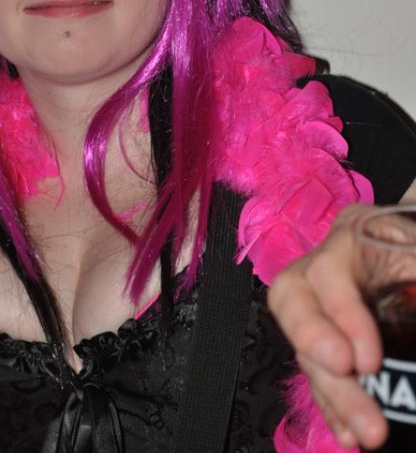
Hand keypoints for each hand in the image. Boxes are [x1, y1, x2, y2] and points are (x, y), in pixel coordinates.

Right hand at [268, 204, 387, 450]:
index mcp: (351, 236)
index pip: (326, 270)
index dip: (340, 313)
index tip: (368, 360)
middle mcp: (324, 271)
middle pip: (298, 307)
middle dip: (318, 352)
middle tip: (350, 385)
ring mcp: (322, 306)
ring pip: (306, 345)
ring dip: (331, 391)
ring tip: (365, 430)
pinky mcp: (331, 341)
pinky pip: (320, 372)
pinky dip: (333, 405)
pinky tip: (348, 431)